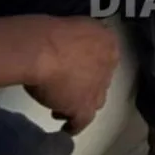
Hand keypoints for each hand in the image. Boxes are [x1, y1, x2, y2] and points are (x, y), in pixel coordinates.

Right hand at [24, 16, 120, 134]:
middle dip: (88, 84)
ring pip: (95, 101)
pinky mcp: (83, 108)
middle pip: (101, 79)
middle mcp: (109, 67)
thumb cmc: (55, 33)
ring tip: (62, 107)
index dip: (91, 65)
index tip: (77, 68)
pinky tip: (65, 128)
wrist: (44, 50)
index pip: (105, 57)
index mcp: (110, 44)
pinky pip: (81, 121)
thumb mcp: (78, 27)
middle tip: (69, 87)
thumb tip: (77, 47)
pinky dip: (73, 125)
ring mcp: (98, 89)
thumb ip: (84, 38)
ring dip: (81, 103)